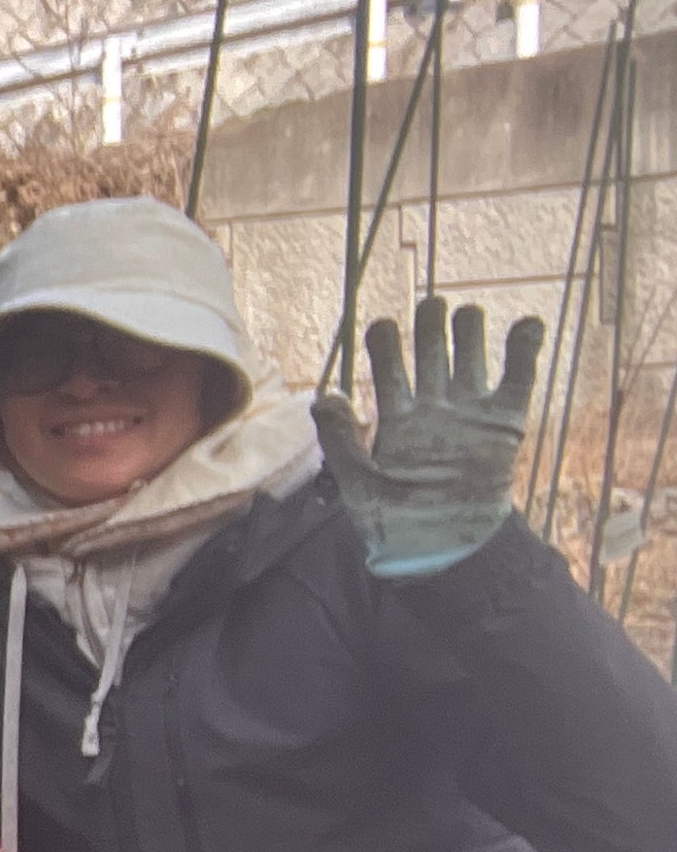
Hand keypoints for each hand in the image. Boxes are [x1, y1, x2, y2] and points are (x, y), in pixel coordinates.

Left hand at [315, 296, 540, 576]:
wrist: (441, 545)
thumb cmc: (393, 520)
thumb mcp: (357, 481)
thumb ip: (340, 439)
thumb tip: (324, 396)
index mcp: (397, 417)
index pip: (389, 369)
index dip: (385, 344)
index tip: (382, 325)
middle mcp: (434, 408)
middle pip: (432, 354)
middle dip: (430, 328)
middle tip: (431, 305)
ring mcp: (470, 413)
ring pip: (471, 359)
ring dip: (470, 333)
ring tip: (467, 313)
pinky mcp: (505, 423)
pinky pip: (517, 381)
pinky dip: (524, 351)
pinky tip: (527, 324)